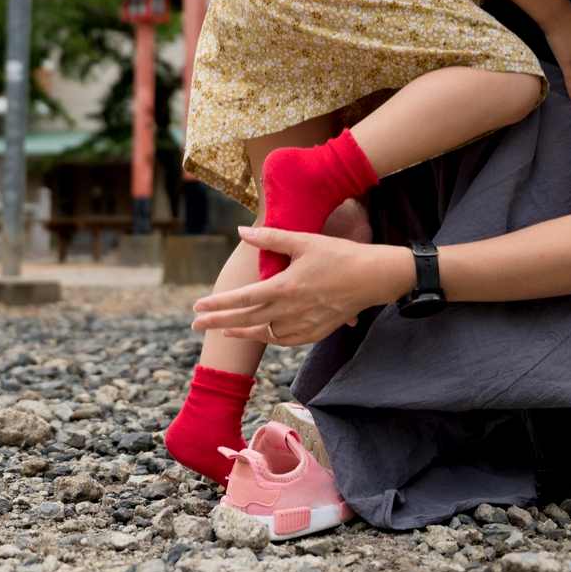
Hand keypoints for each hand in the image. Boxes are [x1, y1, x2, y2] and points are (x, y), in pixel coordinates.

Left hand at [191, 227, 408, 345]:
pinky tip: (261, 332)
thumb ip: (270, 238)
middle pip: (247, 319)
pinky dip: (269, 337)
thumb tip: (241, 232)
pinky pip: (286, 340)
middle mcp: (291, 310)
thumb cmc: (339, 254)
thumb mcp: (304, 241)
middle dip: (218, 322)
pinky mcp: (317, 331)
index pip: (242, 299)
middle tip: (195, 326)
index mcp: (284, 287)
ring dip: (243, 331)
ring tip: (224, 329)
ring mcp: (304, 323)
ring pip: (265, 333)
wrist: (374, 277)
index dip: (218, 304)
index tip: (197, 308)